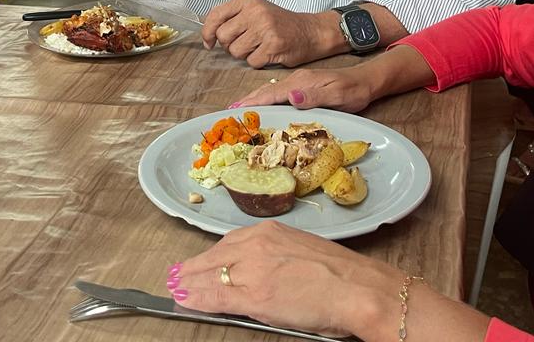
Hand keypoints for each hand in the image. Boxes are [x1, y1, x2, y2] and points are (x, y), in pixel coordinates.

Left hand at [168, 221, 393, 338]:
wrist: (357, 289)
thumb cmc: (339, 275)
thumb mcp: (298, 252)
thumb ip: (272, 256)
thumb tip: (253, 270)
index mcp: (269, 232)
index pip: (227, 244)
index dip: (208, 257)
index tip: (194, 264)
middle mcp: (256, 244)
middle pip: (214, 257)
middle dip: (192, 269)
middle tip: (176, 277)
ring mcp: (253, 268)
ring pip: (211, 275)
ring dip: (191, 284)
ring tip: (176, 290)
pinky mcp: (254, 294)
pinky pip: (217, 296)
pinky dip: (199, 299)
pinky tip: (187, 301)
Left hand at [201, 0, 342, 67]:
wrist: (310, 31)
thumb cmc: (281, 23)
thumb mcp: (256, 10)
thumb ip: (233, 18)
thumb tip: (208, 34)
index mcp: (248, 1)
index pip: (216, 15)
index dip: (207, 32)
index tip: (208, 42)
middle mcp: (255, 12)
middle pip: (223, 37)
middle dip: (230, 46)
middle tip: (244, 43)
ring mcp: (265, 29)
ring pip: (235, 52)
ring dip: (244, 55)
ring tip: (258, 47)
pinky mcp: (273, 46)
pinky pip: (251, 62)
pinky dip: (258, 62)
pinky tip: (268, 53)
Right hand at [230, 64, 378, 110]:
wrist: (367, 81)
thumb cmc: (353, 90)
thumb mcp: (336, 94)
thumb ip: (314, 95)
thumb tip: (291, 96)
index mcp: (300, 83)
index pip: (271, 93)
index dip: (253, 103)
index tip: (236, 110)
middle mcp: (296, 81)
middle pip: (267, 91)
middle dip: (248, 101)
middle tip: (229, 113)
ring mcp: (299, 83)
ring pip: (271, 92)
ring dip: (254, 101)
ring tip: (239, 111)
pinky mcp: (303, 88)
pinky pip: (278, 94)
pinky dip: (266, 100)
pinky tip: (263, 107)